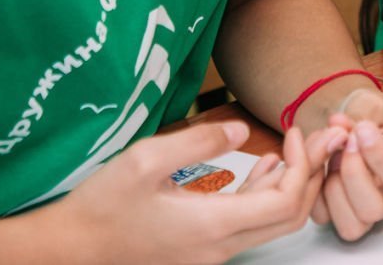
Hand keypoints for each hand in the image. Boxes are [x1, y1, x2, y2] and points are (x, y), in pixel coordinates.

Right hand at [54, 120, 336, 264]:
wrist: (68, 250)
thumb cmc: (101, 205)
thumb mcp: (145, 160)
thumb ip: (198, 141)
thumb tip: (242, 131)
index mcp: (212, 226)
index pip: (286, 202)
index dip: (303, 167)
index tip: (294, 132)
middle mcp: (220, 247)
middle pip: (290, 218)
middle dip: (310, 176)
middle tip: (313, 138)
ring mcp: (210, 254)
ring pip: (272, 225)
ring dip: (292, 187)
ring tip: (294, 147)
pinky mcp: (200, 251)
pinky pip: (249, 227)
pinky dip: (265, 197)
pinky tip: (261, 169)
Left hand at [310, 88, 382, 240]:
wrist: (360, 128)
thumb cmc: (376, 118)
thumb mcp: (377, 104)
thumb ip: (362, 111)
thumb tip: (338, 124)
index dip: (377, 155)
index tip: (361, 128)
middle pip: (374, 208)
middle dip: (351, 173)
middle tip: (344, 142)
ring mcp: (371, 210)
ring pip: (352, 224)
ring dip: (333, 186)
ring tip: (333, 155)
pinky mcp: (344, 216)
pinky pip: (325, 218)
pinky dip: (315, 191)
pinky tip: (321, 166)